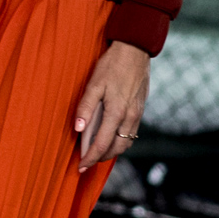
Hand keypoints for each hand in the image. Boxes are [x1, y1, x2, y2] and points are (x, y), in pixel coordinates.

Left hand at [72, 40, 149, 173]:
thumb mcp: (94, 83)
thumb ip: (85, 107)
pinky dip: (120, 141)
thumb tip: (78, 129)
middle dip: (100, 158)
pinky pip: (131, 133)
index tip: (80, 167)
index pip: (102, 144)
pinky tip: (110, 137)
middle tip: (86, 161)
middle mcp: (129, 117)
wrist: (136, 50)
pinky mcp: (140, 110)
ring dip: (111, 152)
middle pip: (115, 148)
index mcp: (116, 112)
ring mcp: (137, 114)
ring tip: (96, 152)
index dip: (90, 158)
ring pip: (125, 143)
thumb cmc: (112, 65)